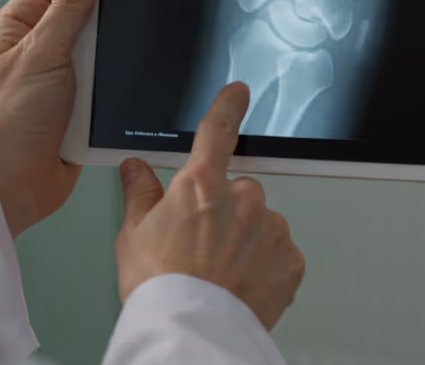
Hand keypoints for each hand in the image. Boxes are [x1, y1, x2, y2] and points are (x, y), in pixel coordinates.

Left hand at [0, 0, 98, 236]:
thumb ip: (68, 8)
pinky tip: (116, 97)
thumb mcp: (42, 54)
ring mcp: (61, 78)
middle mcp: (40, 48)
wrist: (10, 188)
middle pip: (89, 15)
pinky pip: (110, 88)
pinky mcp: (80, 108)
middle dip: (107, 22)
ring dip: (110, 63)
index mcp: (20, 25)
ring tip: (106, 73)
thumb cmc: (6, 124)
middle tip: (117, 29)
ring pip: (104, 54)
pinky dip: (114, 93)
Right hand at [115, 83, 306, 330]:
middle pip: (238, 192)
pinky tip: (241, 282)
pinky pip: (278, 252)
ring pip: (261, 223)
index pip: (217, 132)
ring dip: (246, 239)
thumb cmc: (160, 288)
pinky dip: (264, 264)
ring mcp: (271, 228)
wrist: (192, 330)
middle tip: (201, 245)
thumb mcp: (133, 236)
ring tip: (220, 271)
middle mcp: (243, 199)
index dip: (228, 108)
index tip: (238, 93)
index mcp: (201, 185)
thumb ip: (140, 194)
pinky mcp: (291, 259)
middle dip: (225, 211)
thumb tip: (134, 169)